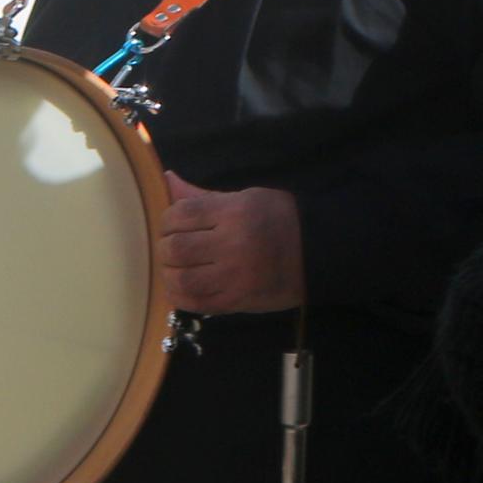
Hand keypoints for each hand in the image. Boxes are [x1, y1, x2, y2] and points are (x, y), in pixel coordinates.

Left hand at [160, 180, 303, 316]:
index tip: (172, 225)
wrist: (318, 253)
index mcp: (234, 212)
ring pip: (182, 279)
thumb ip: (202, 195)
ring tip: (175, 268)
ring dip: (169, 274)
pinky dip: (181, 297)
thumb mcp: (244, 198)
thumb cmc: (278, 219)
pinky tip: (182, 288)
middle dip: (165, 248)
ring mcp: (236, 276)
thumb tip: (167, 179)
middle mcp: (233, 244)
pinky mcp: (239, 301)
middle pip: (176, 248)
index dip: (167, 220)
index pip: (181, 214)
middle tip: (171, 248)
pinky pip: (197, 303)